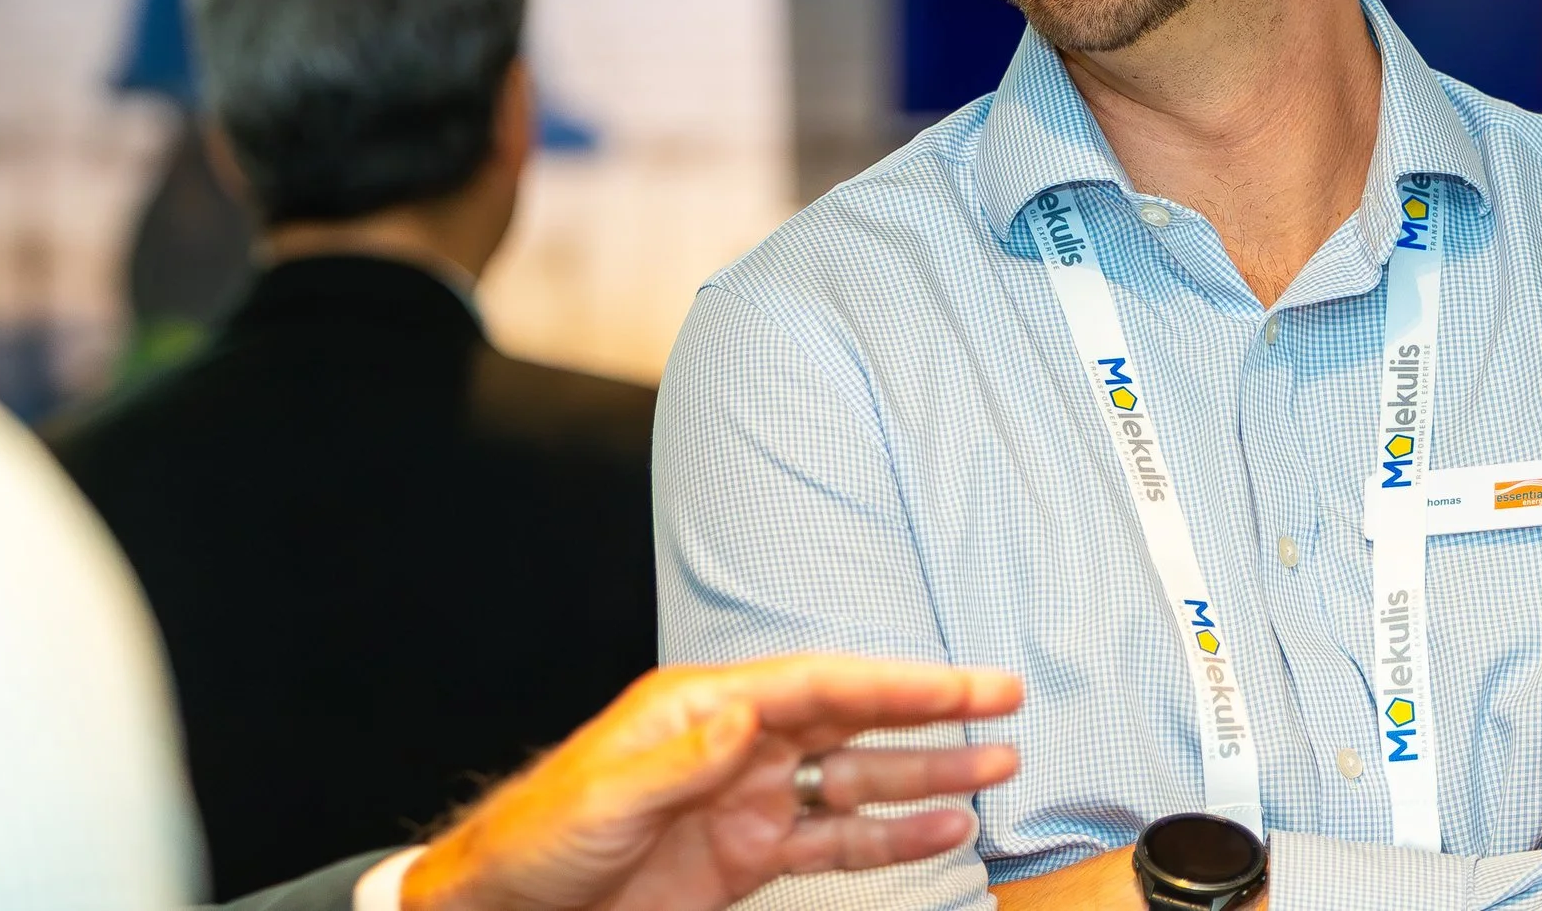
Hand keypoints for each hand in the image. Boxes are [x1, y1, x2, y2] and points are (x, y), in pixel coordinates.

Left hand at [399, 655, 1024, 910]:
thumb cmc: (538, 839)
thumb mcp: (604, 797)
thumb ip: (682, 759)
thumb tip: (745, 715)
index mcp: (704, 708)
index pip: (820, 685)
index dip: (895, 684)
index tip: (959, 686)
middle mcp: (738, 743)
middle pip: (853, 720)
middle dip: (930, 714)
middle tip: (1003, 703)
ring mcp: (749, 801)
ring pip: (857, 781)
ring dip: (925, 775)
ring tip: (996, 769)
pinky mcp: (748, 856)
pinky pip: (835, 844)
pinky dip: (890, 838)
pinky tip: (938, 830)